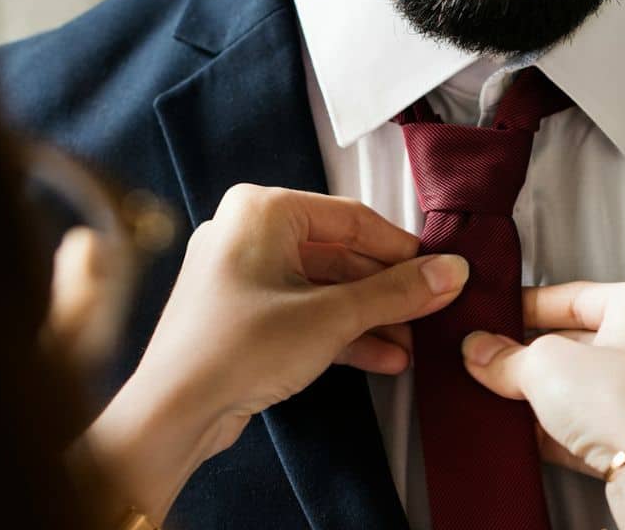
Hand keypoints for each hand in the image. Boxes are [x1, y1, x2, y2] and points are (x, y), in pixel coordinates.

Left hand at [81, 184, 467, 521]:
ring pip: (326, 288)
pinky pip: (305, 313)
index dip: (402, 250)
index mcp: (262, 211)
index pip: (353, 219)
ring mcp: (243, 277)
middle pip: (341, 255)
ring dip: (371, 317)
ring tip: (412, 342)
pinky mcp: (243, 317)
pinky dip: (342, 332)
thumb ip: (397, 292)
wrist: (174, 413)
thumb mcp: (332, 316)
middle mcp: (248, 234)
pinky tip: (383, 357)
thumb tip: (450, 273)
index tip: (439, 271)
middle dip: (388, 291)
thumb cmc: (234, 348)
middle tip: (431, 309)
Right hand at [460, 281, 624, 529]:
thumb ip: (508, 356)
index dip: (527, 308)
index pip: (574, 295)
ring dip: (546, 396)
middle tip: (492, 365)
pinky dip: (566, 429)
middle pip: (582, 342)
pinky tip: (530, 436)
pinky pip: (601, 424)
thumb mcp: (546, 365)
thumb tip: (481, 351)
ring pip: (591, 387)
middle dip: (533, 357)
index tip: (493, 322)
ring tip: (504, 400)